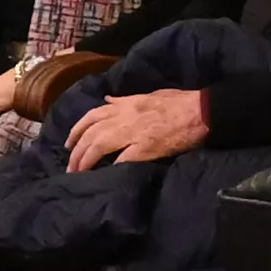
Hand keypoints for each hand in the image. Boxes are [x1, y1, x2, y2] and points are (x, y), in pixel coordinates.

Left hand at [72, 86, 215, 167]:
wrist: (202, 111)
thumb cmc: (180, 101)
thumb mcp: (149, 94)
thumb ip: (126, 100)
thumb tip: (107, 101)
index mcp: (127, 104)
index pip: (93, 115)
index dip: (77, 129)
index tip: (69, 142)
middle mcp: (126, 117)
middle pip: (91, 133)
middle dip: (76, 150)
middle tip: (70, 165)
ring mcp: (135, 132)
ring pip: (99, 145)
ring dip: (85, 160)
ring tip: (78, 173)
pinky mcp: (147, 147)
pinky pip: (122, 159)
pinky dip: (109, 167)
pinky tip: (102, 176)